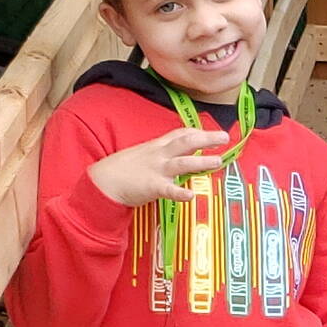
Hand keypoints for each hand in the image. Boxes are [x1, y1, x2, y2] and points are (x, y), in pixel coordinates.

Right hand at [87, 127, 229, 206]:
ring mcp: (156, 170)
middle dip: (206, 138)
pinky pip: (168, 190)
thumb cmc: (123, 169)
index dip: (197, 131)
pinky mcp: (151, 187)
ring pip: (182, 163)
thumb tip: (177, 154)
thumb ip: (161, 153)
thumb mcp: (143, 154)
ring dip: (201, 161)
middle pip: (185, 142)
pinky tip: (191, 195)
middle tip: (224, 137)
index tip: (211, 131)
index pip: (180, 133)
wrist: (102, 181)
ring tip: (217, 161)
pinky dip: (180, 192)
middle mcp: (159, 155)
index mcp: (157, 146)